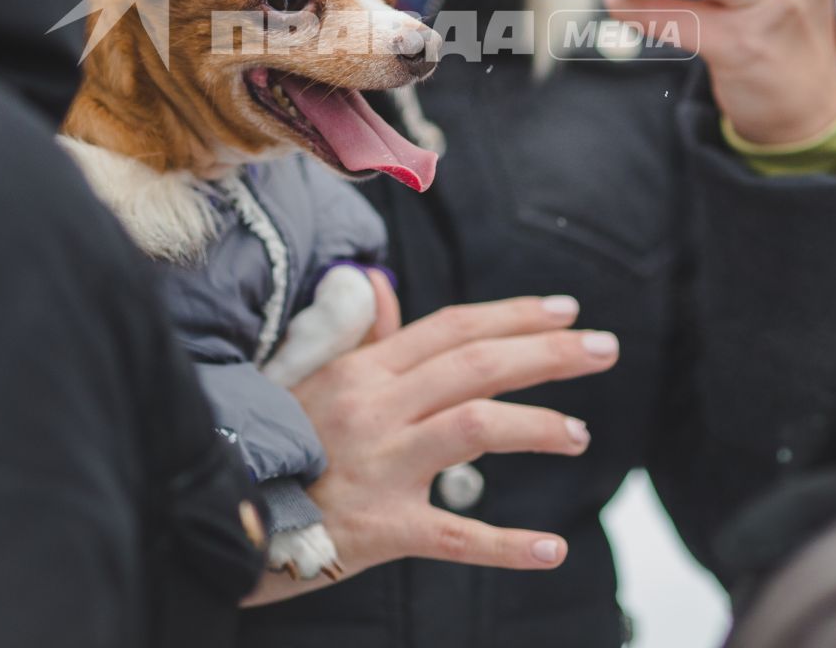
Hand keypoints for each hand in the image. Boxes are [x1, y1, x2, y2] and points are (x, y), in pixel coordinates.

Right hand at [243, 273, 617, 605]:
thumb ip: (360, 339)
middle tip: (606, 349)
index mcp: (364, 371)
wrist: (229, 517)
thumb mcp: (312, 383)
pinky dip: (509, 545)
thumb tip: (384, 285)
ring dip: (537, 427)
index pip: (452, 328)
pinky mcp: (382, 529)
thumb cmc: (279, 449)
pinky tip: (554, 549)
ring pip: (473, 427)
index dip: (513, 314)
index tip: (566, 311)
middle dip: (549, 353)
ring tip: (580, 436)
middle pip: (475, 365)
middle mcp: (376, 408)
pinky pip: (455, 536)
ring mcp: (381, 467)